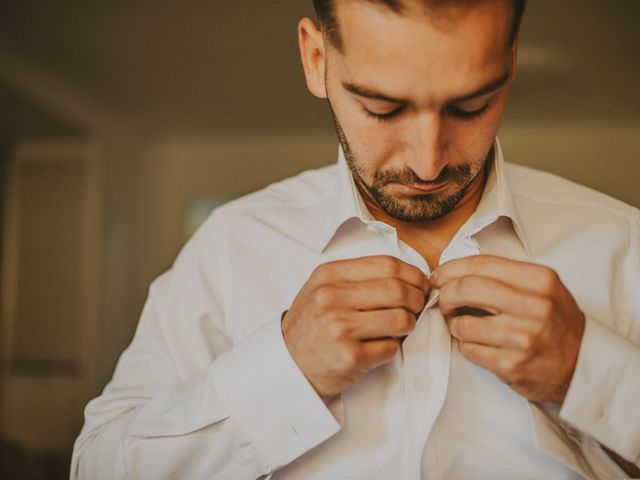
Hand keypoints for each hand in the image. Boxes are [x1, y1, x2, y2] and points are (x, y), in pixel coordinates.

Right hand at [282, 256, 429, 398]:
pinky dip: (392, 348)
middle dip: (416, 300)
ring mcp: (340, 329)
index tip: (419, 284)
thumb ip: (359, 277)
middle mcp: (332, 299)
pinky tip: (379, 346)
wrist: (287, 362)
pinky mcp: (350, 357)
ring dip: (408, 325)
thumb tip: (409, 276)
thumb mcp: (323, 287)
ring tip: (398, 328)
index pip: (387, 265)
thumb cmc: (312, 323)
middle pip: (398, 291)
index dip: (412, 274)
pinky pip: (391, 348)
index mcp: (329, 275)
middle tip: (416, 307)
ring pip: (401, 320)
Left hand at [430, 255, 584, 403]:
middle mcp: (534, 307)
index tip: (438, 276)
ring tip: (464, 325)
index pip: (481, 264)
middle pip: (466, 289)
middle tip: (443, 300)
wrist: (582, 365)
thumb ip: (503, 277)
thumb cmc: (555, 323)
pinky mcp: (512, 365)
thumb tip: (450, 272)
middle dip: (446, 294)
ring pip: (462, 324)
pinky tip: (478, 344)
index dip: (450, 269)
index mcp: (540, 280)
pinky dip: (466, 345)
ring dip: (455, 324)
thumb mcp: (542, 288)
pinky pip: (469, 349)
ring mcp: (523, 338)